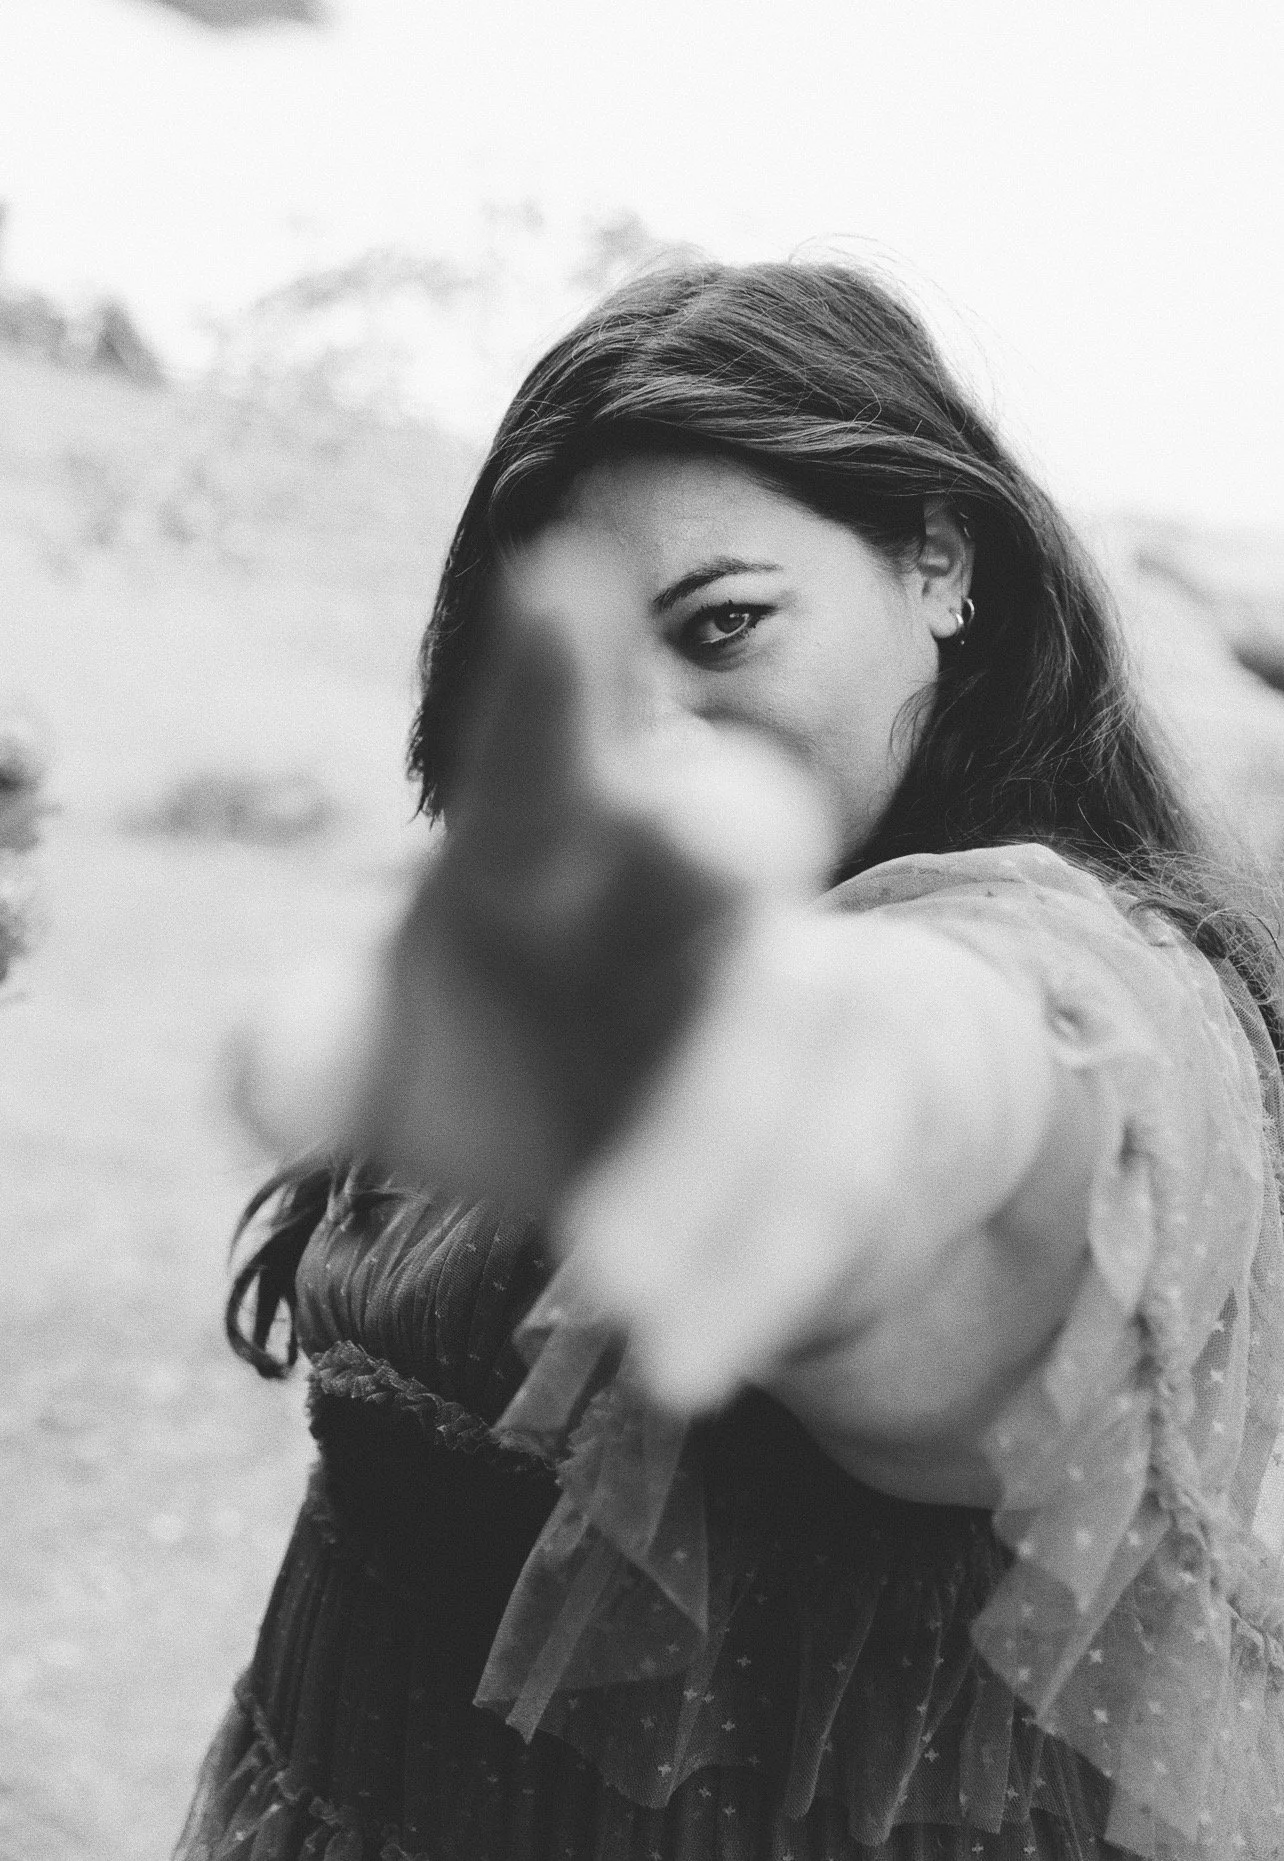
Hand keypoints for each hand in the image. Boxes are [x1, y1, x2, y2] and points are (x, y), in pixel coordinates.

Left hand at [238, 533, 836, 1218]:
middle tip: (712, 828)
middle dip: (718, 829)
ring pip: (774, 1052)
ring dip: (704, 1155)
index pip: (548, 759)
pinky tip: (678, 1362)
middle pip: (721, 843)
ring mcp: (793, 1004)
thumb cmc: (544, 1046)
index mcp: (563, 850)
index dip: (555, 680)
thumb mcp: (412, 1052)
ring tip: (607, 1278)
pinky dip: (748, 1276)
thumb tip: (256, 1071)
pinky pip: (819, 1197)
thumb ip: (323, 1047)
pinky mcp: (863, 1128)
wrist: (728, 1138)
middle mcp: (689, 902)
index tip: (554, 580)